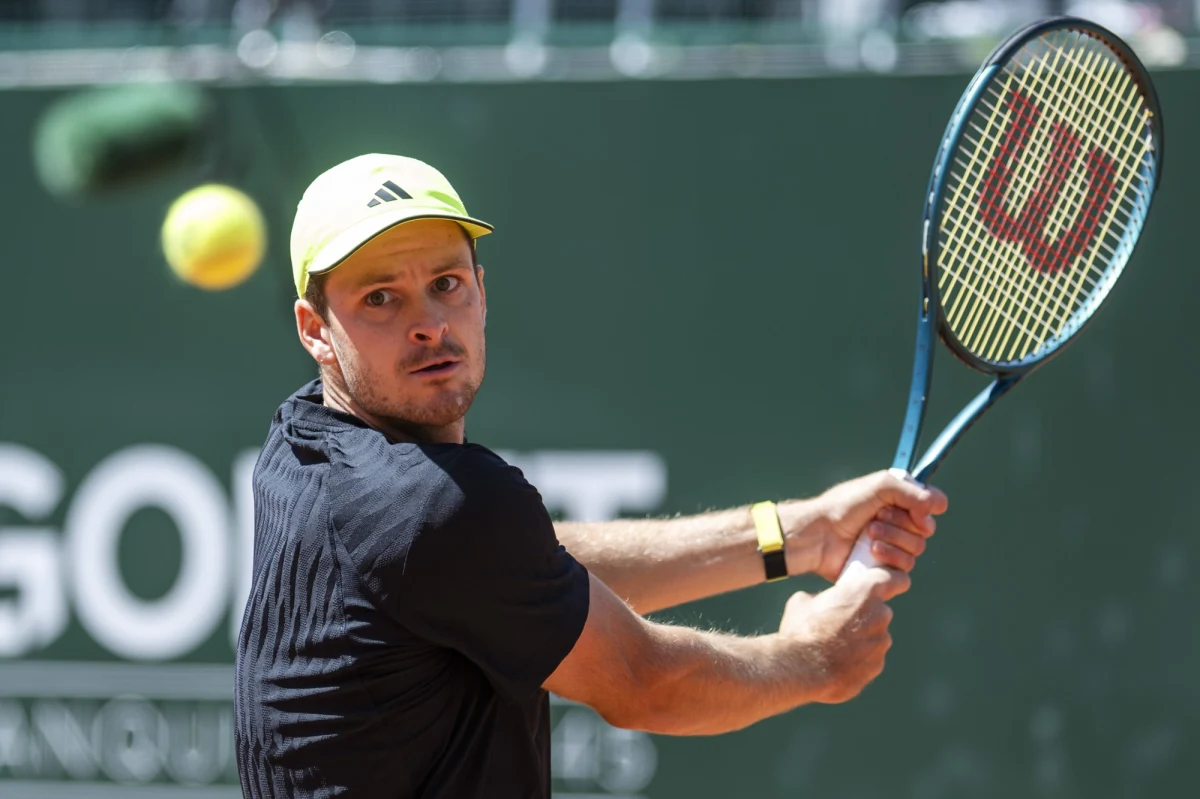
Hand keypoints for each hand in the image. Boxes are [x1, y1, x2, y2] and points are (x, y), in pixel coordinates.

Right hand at [778, 565, 909, 702]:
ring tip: (834, 646)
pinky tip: (837, 662)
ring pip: (875, 635)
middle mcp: (880, 615)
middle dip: (864, 614)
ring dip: (860, 638)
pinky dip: (858, 659)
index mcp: (865, 591)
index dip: (893, 581)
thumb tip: (823, 603)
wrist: (800, 669)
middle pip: (879, 610)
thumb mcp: (803, 600)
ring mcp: (881, 642)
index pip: (895, 579)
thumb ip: (823, 597)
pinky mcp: (877, 666)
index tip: (887, 585)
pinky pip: (870, 657)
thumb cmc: (801, 630)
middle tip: (840, 622)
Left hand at [780, 471, 948, 581]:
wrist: (818, 535)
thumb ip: (912, 491)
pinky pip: (906, 569)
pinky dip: (890, 557)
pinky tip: (871, 551)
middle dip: (902, 523)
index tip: (917, 509)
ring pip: (917, 549)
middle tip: (876, 518)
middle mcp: (898, 523)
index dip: (927, 508)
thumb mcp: (878, 486)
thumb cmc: (842, 507)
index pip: (930, 505)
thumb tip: (939, 505)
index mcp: (898, 501)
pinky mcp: (884, 568)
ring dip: (894, 539)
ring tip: (868, 534)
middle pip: (926, 529)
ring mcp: (892, 546)